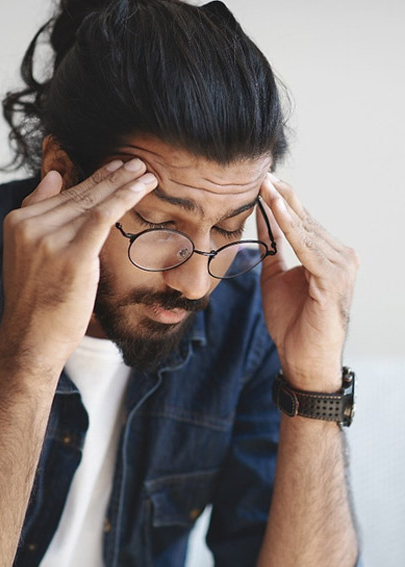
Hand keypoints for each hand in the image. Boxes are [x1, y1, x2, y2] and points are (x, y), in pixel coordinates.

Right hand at [0, 159, 156, 368]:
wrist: (31, 340)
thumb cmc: (37, 303)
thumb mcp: (28, 254)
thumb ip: (38, 214)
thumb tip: (54, 176)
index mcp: (18, 222)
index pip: (62, 194)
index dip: (92, 179)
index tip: (114, 168)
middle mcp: (30, 226)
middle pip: (80, 195)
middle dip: (111, 176)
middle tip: (135, 162)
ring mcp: (49, 239)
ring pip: (94, 201)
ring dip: (123, 183)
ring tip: (144, 171)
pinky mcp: (73, 255)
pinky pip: (103, 216)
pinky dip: (125, 197)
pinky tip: (143, 186)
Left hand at [257, 175, 358, 390]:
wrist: (303, 359)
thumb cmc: (292, 322)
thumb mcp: (275, 277)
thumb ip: (272, 248)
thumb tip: (261, 219)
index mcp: (327, 255)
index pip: (302, 221)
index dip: (281, 200)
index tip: (262, 179)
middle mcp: (340, 256)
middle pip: (306, 219)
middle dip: (282, 196)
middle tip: (262, 172)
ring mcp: (340, 266)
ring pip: (306, 230)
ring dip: (284, 206)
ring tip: (265, 184)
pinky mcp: (333, 279)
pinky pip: (307, 248)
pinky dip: (291, 228)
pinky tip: (277, 211)